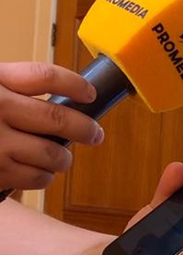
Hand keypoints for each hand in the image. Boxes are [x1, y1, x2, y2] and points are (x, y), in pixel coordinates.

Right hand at [0, 62, 103, 189]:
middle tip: (95, 134)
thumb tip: (63, 94)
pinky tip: (43, 174)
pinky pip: (26, 177)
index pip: (45, 76)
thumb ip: (13, 84)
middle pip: (54, 118)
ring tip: (64, 159)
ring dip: (63, 159)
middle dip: (84, 128)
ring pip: (46, 153)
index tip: (90, 94)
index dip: (75, 84)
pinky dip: (42, 178)